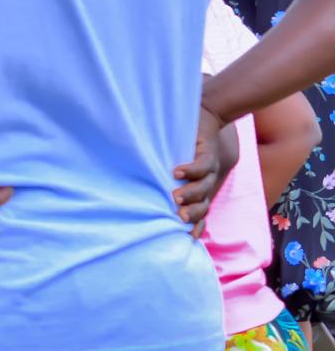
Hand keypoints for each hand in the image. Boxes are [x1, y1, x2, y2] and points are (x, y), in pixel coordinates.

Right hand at [173, 103, 237, 230]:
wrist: (208, 114)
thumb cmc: (187, 142)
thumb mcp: (179, 164)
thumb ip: (167, 179)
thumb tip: (142, 193)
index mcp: (202, 187)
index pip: (202, 212)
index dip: (197, 226)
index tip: (186, 236)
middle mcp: (208, 181)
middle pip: (203, 204)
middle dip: (192, 213)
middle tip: (177, 218)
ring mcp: (210, 167)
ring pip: (203, 187)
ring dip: (190, 194)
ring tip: (174, 197)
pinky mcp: (207, 151)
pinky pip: (201, 165)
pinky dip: (190, 170)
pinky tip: (176, 171)